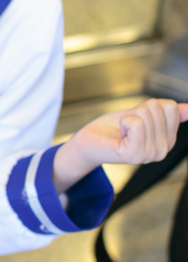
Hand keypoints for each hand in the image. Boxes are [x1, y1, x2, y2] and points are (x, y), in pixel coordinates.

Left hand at [53, 98, 187, 193]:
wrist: (90, 141)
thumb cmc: (114, 128)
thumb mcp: (143, 115)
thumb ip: (168, 113)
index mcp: (168, 140)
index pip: (170, 106)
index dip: (149, 106)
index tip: (137, 119)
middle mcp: (163, 151)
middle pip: (158, 108)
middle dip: (138, 110)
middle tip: (126, 126)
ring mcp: (150, 155)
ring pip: (146, 114)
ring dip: (129, 116)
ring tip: (122, 131)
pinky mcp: (134, 155)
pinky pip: (136, 123)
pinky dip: (124, 122)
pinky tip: (119, 134)